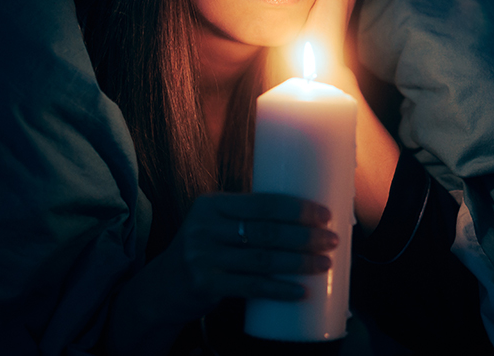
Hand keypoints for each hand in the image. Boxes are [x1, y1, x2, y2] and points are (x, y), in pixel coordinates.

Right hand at [169, 192, 338, 316]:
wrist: (163, 286)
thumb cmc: (203, 250)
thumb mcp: (214, 223)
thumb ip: (246, 216)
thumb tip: (303, 214)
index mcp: (212, 204)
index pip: (262, 203)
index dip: (297, 208)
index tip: (324, 214)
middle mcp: (206, 227)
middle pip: (266, 231)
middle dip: (305, 236)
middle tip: (331, 240)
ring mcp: (204, 257)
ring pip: (263, 259)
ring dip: (299, 262)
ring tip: (324, 263)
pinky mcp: (206, 284)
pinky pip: (252, 286)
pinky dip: (280, 289)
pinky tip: (301, 291)